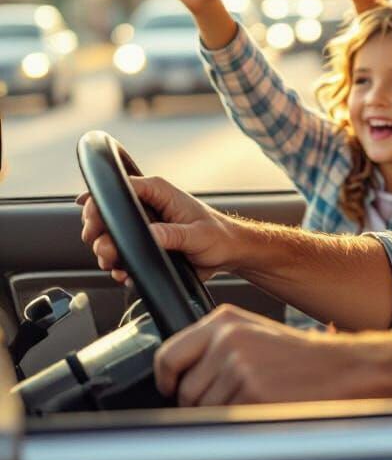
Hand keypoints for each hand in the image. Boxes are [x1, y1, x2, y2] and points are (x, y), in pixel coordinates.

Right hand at [78, 175, 241, 283]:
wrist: (228, 253)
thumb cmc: (219, 237)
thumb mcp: (197, 235)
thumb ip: (173, 234)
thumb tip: (150, 234)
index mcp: (160, 192)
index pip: (122, 187)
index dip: (101, 202)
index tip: (94, 223)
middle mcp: (148, 205)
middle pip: (108, 211)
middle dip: (98, 232)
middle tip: (105, 250)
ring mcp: (145, 224)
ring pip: (110, 234)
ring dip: (106, 251)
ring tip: (113, 263)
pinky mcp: (145, 242)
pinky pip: (121, 251)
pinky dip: (117, 264)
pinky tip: (123, 272)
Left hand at [155, 305, 359, 404]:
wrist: (341, 367)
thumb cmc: (298, 357)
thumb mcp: (253, 335)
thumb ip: (214, 347)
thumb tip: (176, 379)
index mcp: (224, 320)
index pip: (168, 355)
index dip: (167, 380)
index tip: (172, 388)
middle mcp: (228, 338)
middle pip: (185, 389)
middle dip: (202, 402)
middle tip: (236, 394)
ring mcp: (239, 366)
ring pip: (204, 409)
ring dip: (224, 412)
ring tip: (256, 396)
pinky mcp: (252, 393)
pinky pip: (226, 420)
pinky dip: (241, 420)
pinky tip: (264, 405)